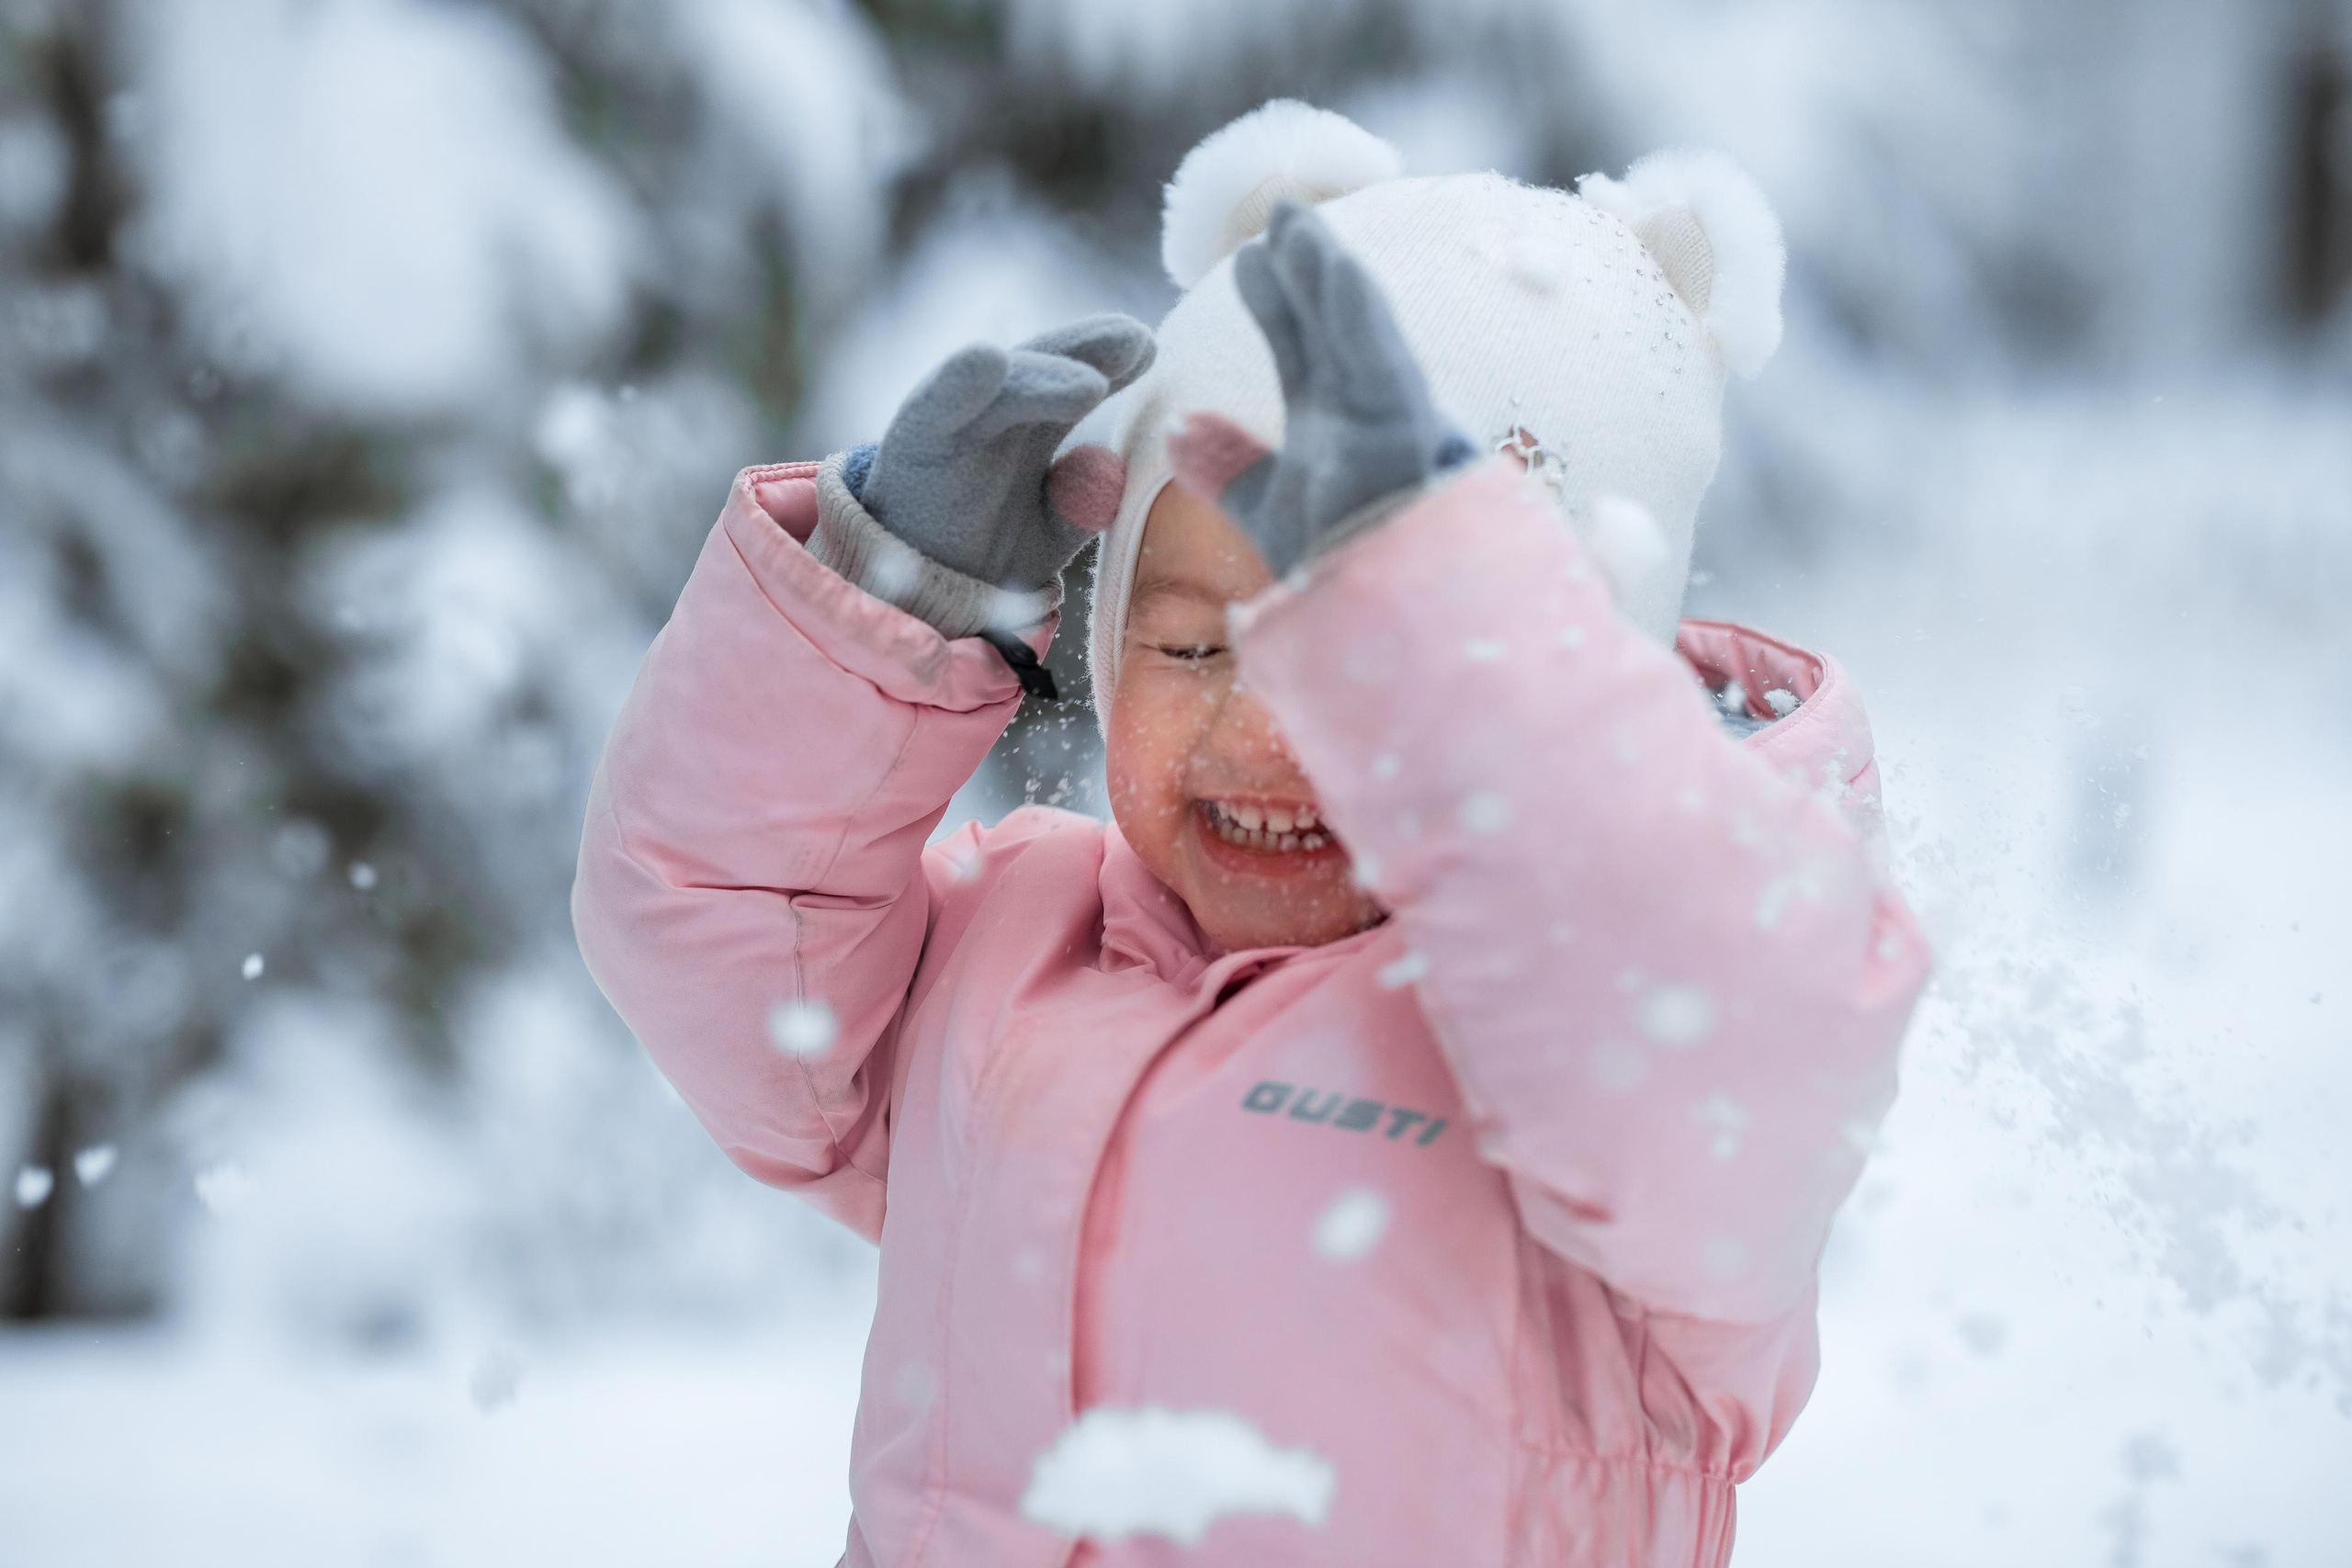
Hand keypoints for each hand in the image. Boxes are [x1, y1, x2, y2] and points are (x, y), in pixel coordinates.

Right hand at [851, 313, 1155, 592]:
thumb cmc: (982, 561)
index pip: (1078, 380)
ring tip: (1091, 384)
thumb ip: (1082, 507)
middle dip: (1090, 349)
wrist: (914, 599)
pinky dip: (959, 380)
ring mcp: (955, 421)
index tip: (1152, 352)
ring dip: (1045, 377)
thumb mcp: (1047, 539)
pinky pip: (936, 403)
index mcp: (1033, 428)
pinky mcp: (913, 440)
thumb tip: (1109, 467)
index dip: (1115, 363)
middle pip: (1047, 367)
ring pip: (1002, 386)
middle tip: (1137, 340)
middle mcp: (996, 414)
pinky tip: (987, 359)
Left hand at [1167, 202, 1470, 575]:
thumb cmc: (1341, 583)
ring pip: (1361, 332)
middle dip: (1308, 268)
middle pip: (1331, 328)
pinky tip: (1337, 268)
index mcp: (1335, 433)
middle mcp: (1365, 420)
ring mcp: (1392, 427)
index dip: (1277, 302)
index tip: (1246, 258)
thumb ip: (1232, 470)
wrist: (1382, 634)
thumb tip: (1178, 427)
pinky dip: (1359, 314)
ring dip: (1332, 273)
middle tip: (1279, 210)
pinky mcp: (1407, 440)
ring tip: (1299, 221)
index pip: (1302, 351)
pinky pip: (1383, 362)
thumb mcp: (1269, 516)